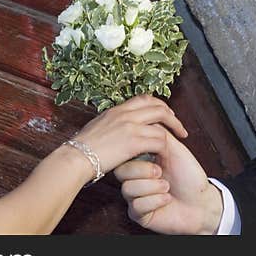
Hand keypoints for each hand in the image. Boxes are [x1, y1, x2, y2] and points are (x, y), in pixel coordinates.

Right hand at [73, 95, 187, 173]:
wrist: (76, 156)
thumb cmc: (83, 147)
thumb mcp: (98, 126)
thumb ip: (111, 124)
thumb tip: (117, 127)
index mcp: (117, 110)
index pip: (144, 99)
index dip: (159, 105)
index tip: (166, 114)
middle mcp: (125, 114)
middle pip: (158, 107)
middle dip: (172, 117)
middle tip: (179, 127)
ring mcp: (130, 126)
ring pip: (162, 123)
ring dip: (173, 132)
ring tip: (178, 140)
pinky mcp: (133, 142)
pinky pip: (158, 140)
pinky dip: (165, 146)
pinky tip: (165, 153)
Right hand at [114, 132, 223, 233]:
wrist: (202, 202)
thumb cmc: (189, 176)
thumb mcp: (174, 149)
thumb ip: (158, 134)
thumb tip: (145, 120)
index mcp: (141, 162)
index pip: (125, 154)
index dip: (136, 153)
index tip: (154, 156)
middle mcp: (135, 179)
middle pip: (121, 171)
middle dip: (143, 170)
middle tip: (159, 171)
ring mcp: (136, 197)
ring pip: (128, 189)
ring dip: (152, 187)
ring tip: (167, 187)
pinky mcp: (139, 214)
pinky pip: (137, 206)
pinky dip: (156, 201)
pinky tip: (167, 199)